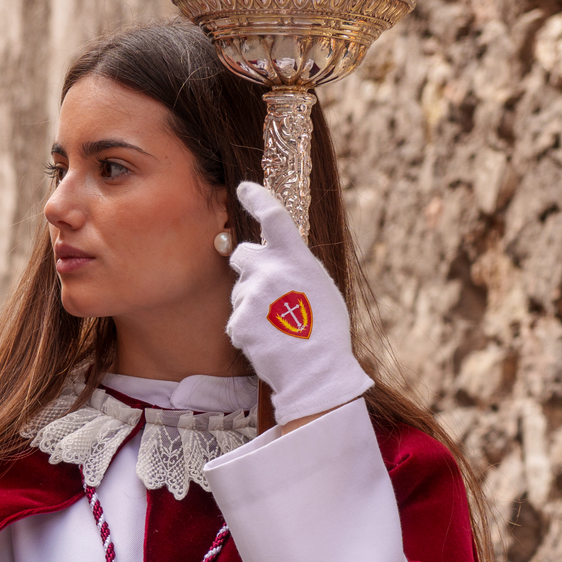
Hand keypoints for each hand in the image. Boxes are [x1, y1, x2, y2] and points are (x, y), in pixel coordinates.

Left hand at [227, 180, 372, 425]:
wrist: (316, 372)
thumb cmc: (325, 332)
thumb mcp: (321, 288)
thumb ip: (297, 267)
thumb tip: (279, 259)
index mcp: (296, 258)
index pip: (273, 215)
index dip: (256, 197)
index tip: (243, 188)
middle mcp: (271, 270)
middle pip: (241, 254)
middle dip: (247, 268)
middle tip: (265, 292)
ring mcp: (253, 295)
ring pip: (238, 291)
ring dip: (250, 305)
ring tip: (275, 327)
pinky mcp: (239, 321)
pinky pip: (235, 321)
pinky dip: (247, 332)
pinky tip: (267, 342)